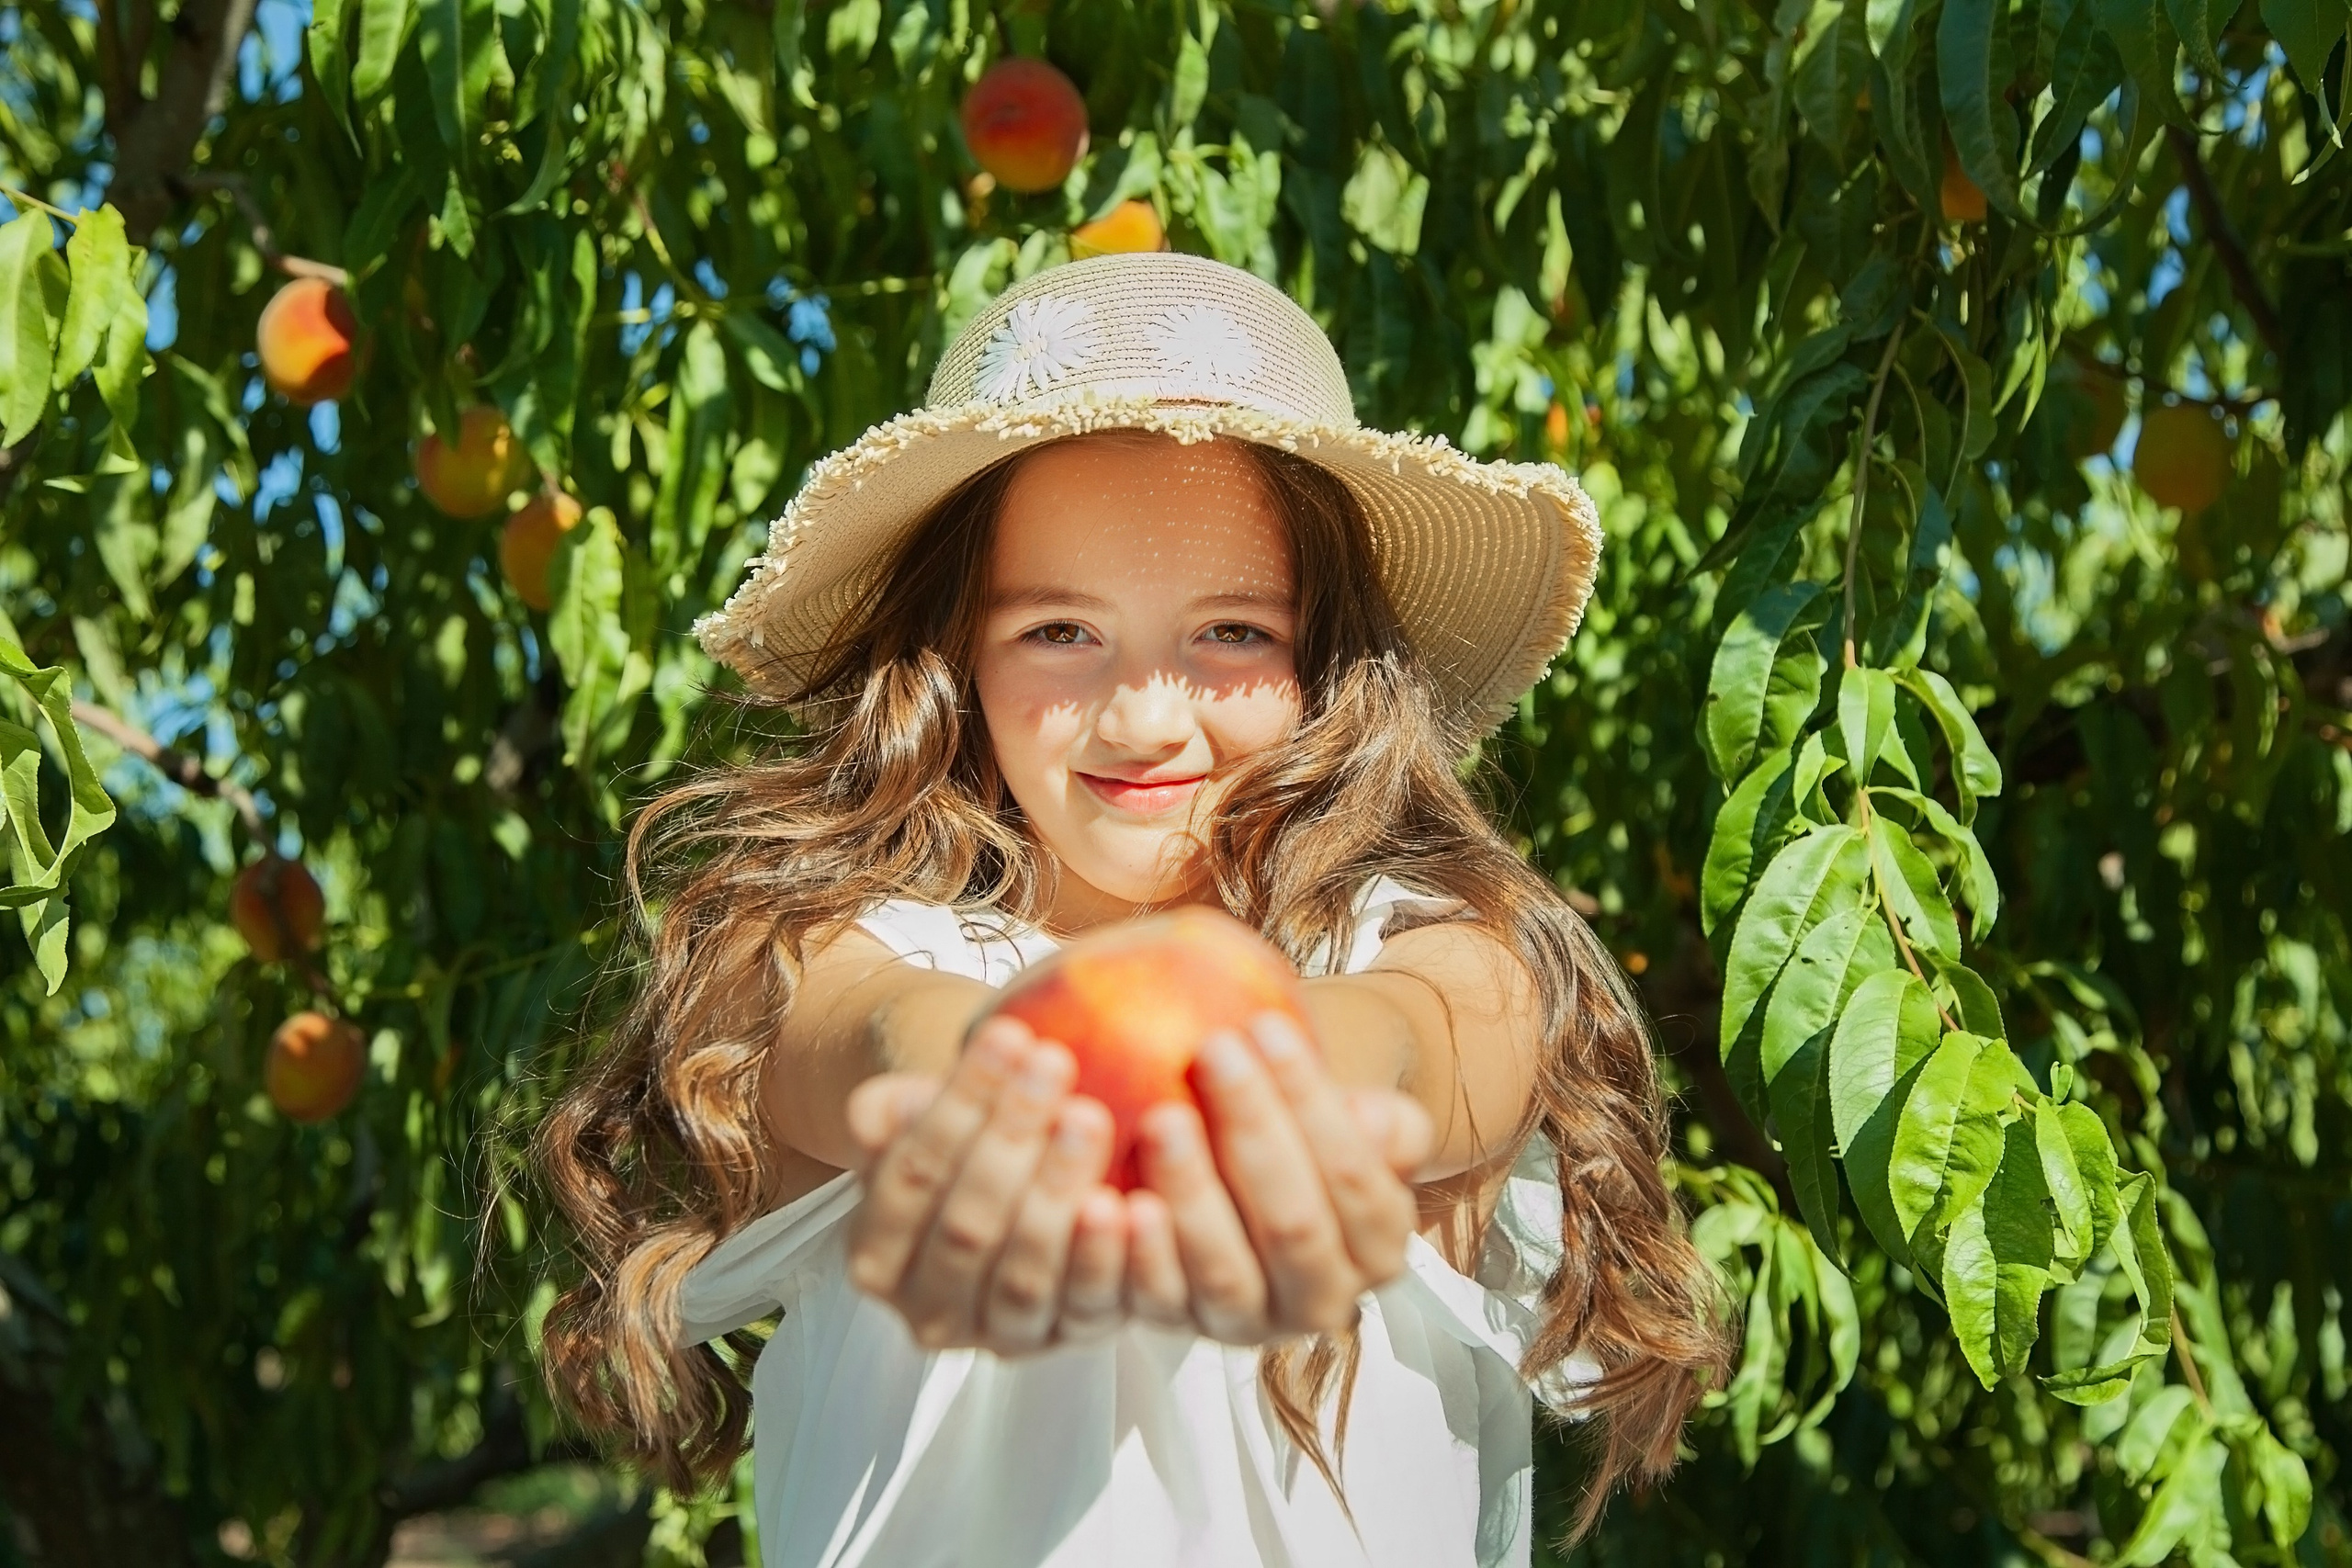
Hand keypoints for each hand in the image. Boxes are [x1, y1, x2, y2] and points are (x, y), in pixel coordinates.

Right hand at [844, 1018, 1128, 1353]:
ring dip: (1058, 1191)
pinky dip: (1109, 1256)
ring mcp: (1003, 1335)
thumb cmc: (968, 1146)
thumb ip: (890, 1115)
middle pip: (967, 1226)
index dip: (955, 1108)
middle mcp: (931, 1312)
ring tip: (1089, 1117)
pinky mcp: (1070, 1339)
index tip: (1007, 1037)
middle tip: (1055, 1062)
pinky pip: (1091, 1307)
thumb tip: (884, 1110)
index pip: (910, 1178)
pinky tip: (1134, 1201)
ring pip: (1026, 1274)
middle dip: (1011, 1136)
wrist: (1022, 1186)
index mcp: (876, 1256)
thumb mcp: (918, 1122)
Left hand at [1125, 1012, 1432, 1343]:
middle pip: (1293, 1221)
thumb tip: (1375, 1119)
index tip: (1266, 1027)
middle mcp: (1322, 1298)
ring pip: (1226, 1270)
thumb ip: (1385, 1124)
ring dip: (1193, 1194)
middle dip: (1254, 1132)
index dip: (1312, 1101)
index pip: (1352, 1174)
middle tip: (1213, 1053)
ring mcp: (1249, 1323)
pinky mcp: (1180, 1328)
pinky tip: (1114, 1200)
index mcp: (1378, 1246)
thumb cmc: (1299, 1140)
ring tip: (1162, 1120)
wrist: (1243, 1184)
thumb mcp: (1356, 1127)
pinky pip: (1159, 1301)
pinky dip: (1139, 1255)